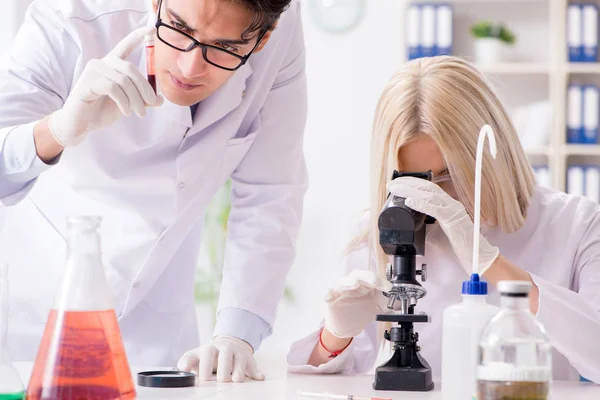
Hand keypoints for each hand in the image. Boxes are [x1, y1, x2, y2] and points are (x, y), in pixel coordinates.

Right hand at [49, 26, 162, 146]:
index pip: (125, 46)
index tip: (151, 29)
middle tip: (151, 104)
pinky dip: (124, 102)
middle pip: (130, 68)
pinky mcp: (87, 82)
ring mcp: (93, 71)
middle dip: (145, 88)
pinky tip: (125, 111)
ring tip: (140, 114)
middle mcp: (102, 63)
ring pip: (124, 80)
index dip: (138, 36)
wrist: (81, 125)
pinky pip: (113, 88)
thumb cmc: (102, 111)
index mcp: (112, 65)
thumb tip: (160, 100)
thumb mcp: (128, 104)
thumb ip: (143, 100)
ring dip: (136, 100)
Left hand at [177, 335, 264, 382]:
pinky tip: (259, 377)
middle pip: (225, 354)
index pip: (207, 353)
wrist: (229, 344)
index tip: (202, 378)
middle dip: (224, 367)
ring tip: (236, 380)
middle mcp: (224, 350)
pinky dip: (256, 372)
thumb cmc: (209, 355)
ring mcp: (237, 354)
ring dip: (239, 369)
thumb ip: (187, 361)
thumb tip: (182, 368)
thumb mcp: (196, 356)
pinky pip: (253, 365)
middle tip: (221, 380)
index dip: (205, 365)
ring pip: (240, 359)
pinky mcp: (248, 360)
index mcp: (210, 349)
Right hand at [324, 270, 391, 338]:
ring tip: (355, 283)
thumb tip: (403, 300)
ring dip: (349, 281)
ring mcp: (341, 291)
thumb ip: (390, 302)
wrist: (348, 325)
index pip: (373, 278)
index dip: (382, 281)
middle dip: (367, 277)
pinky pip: (328, 294)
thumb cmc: (361, 310)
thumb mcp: (379, 306)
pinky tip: (330, 294)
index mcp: (366, 283)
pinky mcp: (330, 299)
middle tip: (375, 282)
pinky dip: (329, 293)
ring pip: (343, 282)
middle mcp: (353, 284)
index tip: (390, 288)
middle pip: (358, 275)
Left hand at [387, 176, 499, 275]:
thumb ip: (423, 225)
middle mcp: (450, 204)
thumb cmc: (458, 246)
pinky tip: (410, 202)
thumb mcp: (435, 233)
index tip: (396, 184)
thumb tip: (407, 223)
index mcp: (447, 205)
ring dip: (410, 190)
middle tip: (391, 184)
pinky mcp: (453, 220)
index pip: (428, 189)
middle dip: (407, 183)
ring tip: (396, 189)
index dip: (412, 184)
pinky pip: (435, 209)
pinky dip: (421, 204)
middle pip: (427, 187)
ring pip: (429, 194)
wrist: (477, 257)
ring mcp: (453, 210)